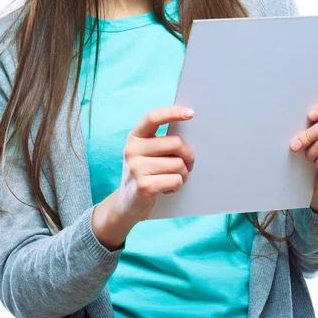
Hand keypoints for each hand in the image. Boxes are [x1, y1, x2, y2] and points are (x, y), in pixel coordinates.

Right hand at [114, 106, 195, 223]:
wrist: (126, 204)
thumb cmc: (144, 173)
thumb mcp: (146, 153)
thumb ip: (161, 142)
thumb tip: (191, 131)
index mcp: (134, 137)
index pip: (153, 117)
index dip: (173, 113)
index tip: (191, 113)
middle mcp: (132, 150)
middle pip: (175, 143)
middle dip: (188, 155)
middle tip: (188, 164)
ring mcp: (136, 168)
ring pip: (178, 164)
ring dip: (183, 174)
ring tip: (173, 178)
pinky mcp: (143, 186)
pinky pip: (176, 180)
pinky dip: (177, 186)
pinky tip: (167, 189)